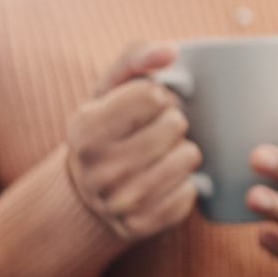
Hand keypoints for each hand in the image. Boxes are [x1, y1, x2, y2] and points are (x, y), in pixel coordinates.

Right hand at [65, 42, 202, 241]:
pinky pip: (191, 192)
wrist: (87, 194)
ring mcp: (119, 201)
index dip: (158, 96)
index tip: (144, 107)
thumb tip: (171, 50)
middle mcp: (98, 168)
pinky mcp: (143, 226)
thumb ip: (137, 57)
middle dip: (172, 123)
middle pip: (175, 124)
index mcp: (86, 128)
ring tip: (161, 155)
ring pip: (189, 157)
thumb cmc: (109, 128)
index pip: (154, 95)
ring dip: (183, 151)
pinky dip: (186, 183)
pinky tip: (165, 182)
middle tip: (155, 132)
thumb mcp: (110, 88)